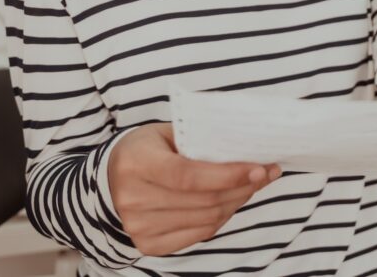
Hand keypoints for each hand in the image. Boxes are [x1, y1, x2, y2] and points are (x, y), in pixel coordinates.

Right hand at [107, 123, 281, 255]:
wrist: (110, 180)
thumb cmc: (145, 149)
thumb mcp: (166, 132)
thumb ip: (199, 138)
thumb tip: (246, 146)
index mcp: (136, 163)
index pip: (189, 175)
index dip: (228, 174)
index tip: (259, 168)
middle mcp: (134, 198)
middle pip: (204, 200)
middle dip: (243, 186)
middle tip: (267, 172)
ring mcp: (139, 226)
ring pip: (207, 219)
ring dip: (238, 201)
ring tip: (253, 184)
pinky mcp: (149, 244)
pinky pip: (200, 234)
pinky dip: (222, 217)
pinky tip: (232, 200)